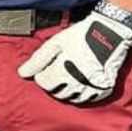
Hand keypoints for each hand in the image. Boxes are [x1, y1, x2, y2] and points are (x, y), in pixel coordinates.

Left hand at [17, 11, 131, 103]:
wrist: (109, 31)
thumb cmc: (80, 35)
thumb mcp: (55, 43)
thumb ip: (38, 60)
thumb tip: (22, 74)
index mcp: (63, 71)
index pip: (44, 83)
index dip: (42, 75)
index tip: (45, 68)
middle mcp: (78, 82)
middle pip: (58, 93)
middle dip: (53, 84)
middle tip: (56, 72)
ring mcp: (93, 86)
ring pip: (73, 98)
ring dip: (66, 90)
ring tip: (67, 77)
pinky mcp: (105, 87)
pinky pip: (90, 98)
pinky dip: (83, 94)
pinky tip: (80, 84)